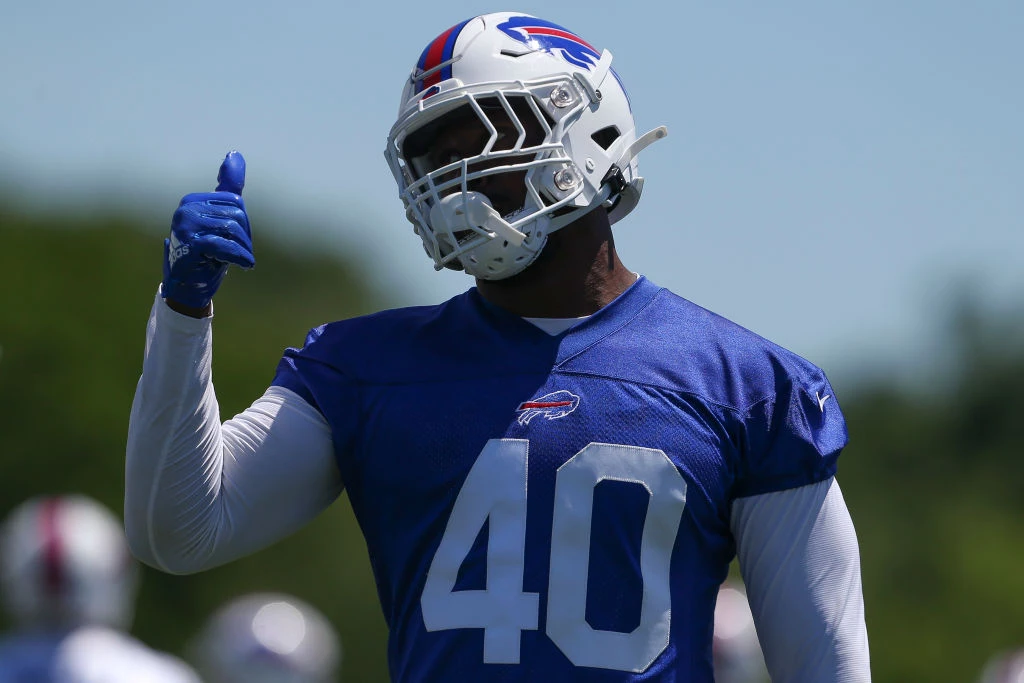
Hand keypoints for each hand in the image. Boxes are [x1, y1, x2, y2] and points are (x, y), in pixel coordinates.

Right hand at [162, 151, 253, 310]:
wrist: (188, 285)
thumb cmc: (206, 253)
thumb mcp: (219, 218)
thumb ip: (228, 188)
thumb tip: (235, 154)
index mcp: (193, 200)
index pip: (235, 203)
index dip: (243, 225)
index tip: (236, 240)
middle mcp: (186, 209)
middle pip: (236, 216)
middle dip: (244, 238)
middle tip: (237, 253)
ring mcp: (185, 226)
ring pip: (232, 231)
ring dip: (243, 250)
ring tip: (237, 261)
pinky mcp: (189, 244)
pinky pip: (225, 246)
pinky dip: (240, 257)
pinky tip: (245, 264)